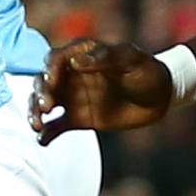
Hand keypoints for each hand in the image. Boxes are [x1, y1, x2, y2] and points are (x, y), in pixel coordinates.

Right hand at [34, 38, 173, 142]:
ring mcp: (73, 98)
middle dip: (40, 92)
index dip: (50, 68)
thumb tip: (76, 61)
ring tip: (37, 125)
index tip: (52, 81)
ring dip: (35, 112)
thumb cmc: (147, 71)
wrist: (160, 97)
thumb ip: (105, 57)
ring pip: (43, 103)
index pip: (56, 58)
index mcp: (82, 55)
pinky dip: (46, 133)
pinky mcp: (77, 118)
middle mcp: (72, 75)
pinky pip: (55, 126)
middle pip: (43, 81)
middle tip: (47, 107)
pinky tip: (43, 140)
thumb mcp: (131, 59)